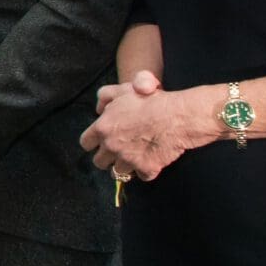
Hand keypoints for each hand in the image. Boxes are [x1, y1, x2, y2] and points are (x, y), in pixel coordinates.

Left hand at [80, 69, 197, 181]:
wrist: (179, 116)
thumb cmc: (152, 100)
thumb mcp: (125, 88)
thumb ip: (105, 96)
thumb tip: (98, 110)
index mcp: (103, 128)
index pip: (85, 143)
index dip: (94, 143)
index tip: (102, 141)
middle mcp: (112, 146)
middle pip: (99, 162)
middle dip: (107, 157)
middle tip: (120, 149)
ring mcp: (128, 160)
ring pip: (118, 172)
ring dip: (126, 165)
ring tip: (136, 155)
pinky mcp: (146, 169)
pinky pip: (142, 176)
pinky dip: (147, 170)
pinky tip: (152, 159)